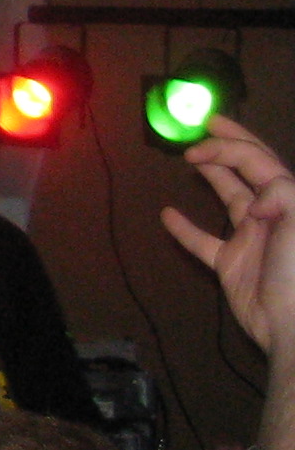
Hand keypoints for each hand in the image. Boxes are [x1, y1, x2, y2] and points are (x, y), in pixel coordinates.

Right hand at [163, 115, 294, 352]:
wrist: (292, 324)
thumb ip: (280, 193)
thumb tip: (254, 198)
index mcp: (287, 201)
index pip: (257, 162)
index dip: (228, 148)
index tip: (198, 146)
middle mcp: (270, 214)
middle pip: (248, 171)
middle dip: (228, 146)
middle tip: (205, 124)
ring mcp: (250, 238)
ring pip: (229, 198)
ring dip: (212, 176)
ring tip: (190, 158)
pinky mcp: (231, 264)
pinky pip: (204, 242)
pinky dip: (185, 229)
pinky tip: (167, 216)